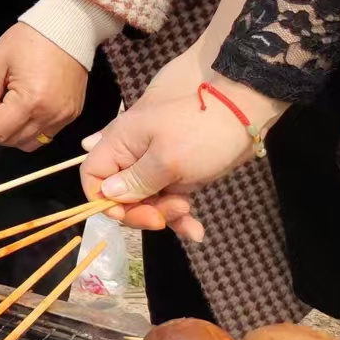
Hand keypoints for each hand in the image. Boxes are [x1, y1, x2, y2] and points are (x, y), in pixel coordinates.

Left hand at [0, 23, 87, 151]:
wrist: (68, 26)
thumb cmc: (31, 39)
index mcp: (31, 102)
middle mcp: (51, 115)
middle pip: (11, 140)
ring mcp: (64, 117)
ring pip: (29, 142)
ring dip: (8, 133)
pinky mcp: (72, 114)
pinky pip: (45, 134)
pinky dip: (27, 129)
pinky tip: (17, 110)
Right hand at [80, 50, 287, 241]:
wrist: (245, 109)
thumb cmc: (201, 131)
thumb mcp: (167, 160)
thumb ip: (134, 181)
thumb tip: (107, 194)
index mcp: (120, 143)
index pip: (93, 177)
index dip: (104, 200)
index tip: (133, 214)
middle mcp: (133, 154)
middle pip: (120, 193)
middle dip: (141, 210)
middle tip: (170, 212)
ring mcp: (156, 163)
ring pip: (146, 199)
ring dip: (165, 215)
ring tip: (190, 215)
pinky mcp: (178, 171)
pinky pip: (169, 197)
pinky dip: (180, 215)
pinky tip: (196, 231)